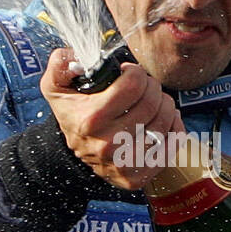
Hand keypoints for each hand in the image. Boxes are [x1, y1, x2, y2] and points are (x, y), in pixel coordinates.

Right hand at [40, 49, 185, 189]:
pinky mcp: (137, 176)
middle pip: (153, 102)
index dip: (136, 73)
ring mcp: (124, 163)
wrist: (70, 155)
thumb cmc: (72, 114)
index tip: (130, 74)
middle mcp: (108, 144)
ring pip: (166, 121)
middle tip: (145, 87)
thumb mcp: (56, 86)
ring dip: (165, 105)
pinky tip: (162, 121)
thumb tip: (78, 55)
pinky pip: (173, 144)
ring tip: (154, 102)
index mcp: (90, 119)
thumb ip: (61, 64)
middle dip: (152, 87)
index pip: (134, 85)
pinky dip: (174, 127)